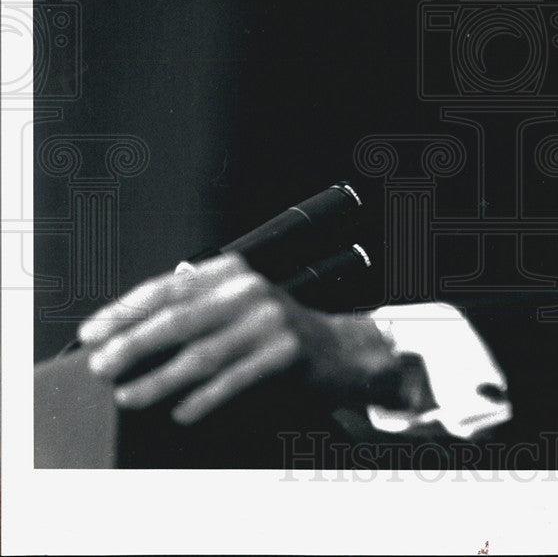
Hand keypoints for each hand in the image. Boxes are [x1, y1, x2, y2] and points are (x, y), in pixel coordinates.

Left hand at [77, 253, 405, 424]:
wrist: (338, 350)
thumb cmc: (275, 333)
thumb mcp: (236, 306)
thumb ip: (193, 309)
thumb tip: (125, 334)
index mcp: (231, 271)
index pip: (167, 287)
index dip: (124, 311)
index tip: (93, 333)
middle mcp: (250, 290)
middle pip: (178, 319)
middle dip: (132, 345)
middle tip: (102, 366)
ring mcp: (270, 320)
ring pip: (201, 355)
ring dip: (158, 379)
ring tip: (129, 395)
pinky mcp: (286, 353)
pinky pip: (234, 380)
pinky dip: (203, 398)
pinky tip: (181, 411)